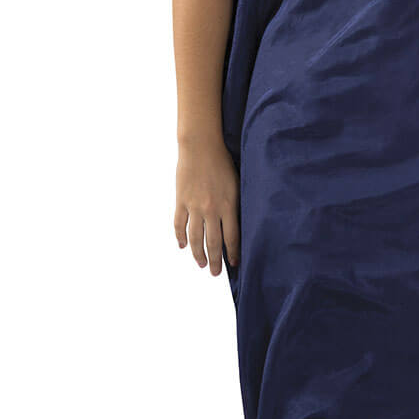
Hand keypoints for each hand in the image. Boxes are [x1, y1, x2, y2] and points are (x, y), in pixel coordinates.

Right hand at [174, 135, 239, 275]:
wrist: (201, 146)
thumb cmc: (223, 161)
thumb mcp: (237, 182)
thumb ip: (236, 203)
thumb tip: (239, 221)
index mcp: (229, 205)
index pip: (232, 237)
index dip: (233, 253)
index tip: (234, 264)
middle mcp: (212, 209)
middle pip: (213, 242)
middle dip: (215, 261)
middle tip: (215, 273)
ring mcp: (194, 206)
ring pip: (195, 238)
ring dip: (197, 254)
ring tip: (201, 264)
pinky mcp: (181, 201)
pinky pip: (179, 224)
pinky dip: (180, 237)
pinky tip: (182, 245)